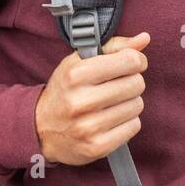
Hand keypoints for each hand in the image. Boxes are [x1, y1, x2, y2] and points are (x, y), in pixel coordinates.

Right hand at [35, 32, 149, 165]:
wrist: (40, 129)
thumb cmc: (66, 89)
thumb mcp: (80, 61)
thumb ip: (114, 46)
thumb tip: (145, 38)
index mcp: (77, 74)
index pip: (130, 61)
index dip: (136, 60)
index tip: (129, 64)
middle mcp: (81, 101)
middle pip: (137, 83)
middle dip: (131, 82)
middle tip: (116, 86)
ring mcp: (89, 127)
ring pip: (137, 105)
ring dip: (129, 102)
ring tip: (110, 103)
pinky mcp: (97, 147)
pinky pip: (134, 126)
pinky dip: (127, 122)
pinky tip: (111, 119)